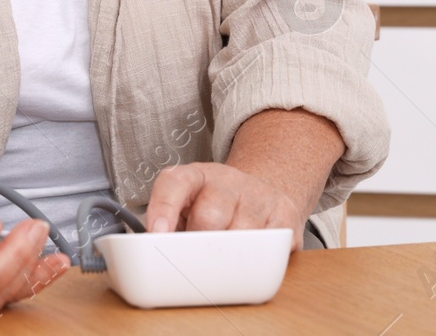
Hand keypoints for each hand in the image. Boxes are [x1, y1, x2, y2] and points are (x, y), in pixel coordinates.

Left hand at [143, 162, 304, 244]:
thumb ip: (169, 226)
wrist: (261, 191)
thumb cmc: (216, 207)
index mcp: (196, 176)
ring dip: (231, 256)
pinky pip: (270, 246)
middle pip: (209, 218)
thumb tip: (150, 256)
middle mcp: (227, 180)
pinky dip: (259, 259)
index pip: (174, 183)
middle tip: (197, 256)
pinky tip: (253, 253)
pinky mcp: (285, 214)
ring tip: (226, 255)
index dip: (163, 208)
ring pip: (241, 237)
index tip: (156, 233)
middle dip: (200, 246)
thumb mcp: (187, 207)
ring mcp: (258, 195)